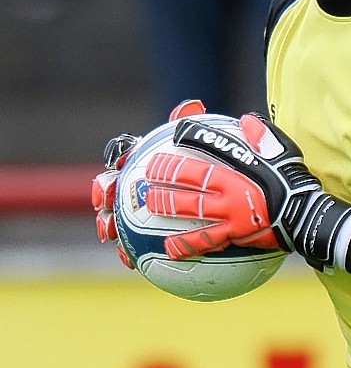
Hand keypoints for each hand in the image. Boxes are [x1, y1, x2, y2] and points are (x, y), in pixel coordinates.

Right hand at [91, 101, 206, 265]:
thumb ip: (198, 127)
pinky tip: (131, 262)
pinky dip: (128, 253)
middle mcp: (137, 185)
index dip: (119, 158)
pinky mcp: (146, 237)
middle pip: (111, 185)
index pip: (126, 154)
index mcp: (147, 161)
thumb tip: (192, 105)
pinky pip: (133, 246)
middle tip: (104, 200)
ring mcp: (139, 212)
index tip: (121, 163)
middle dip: (103, 193)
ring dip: (107, 224)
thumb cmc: (217, 172)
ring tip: (109, 234)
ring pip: (115, 217)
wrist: (231, 204)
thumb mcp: (213, 148)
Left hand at [143, 113, 350, 269]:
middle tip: (145, 176)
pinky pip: (206, 242)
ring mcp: (230, 216)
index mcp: (237, 171)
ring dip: (167, 208)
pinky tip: (169, 250)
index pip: (203, 156)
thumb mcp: (283, 152)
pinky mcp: (235, 236)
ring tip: (148, 206)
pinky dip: (186, 246)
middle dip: (163, 179)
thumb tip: (246, 120)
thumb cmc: (295, 182)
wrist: (308, 218)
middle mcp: (229, 192)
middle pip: (188, 184)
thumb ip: (262, 136)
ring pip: (191, 211)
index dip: (183, 148)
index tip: (166, 143)